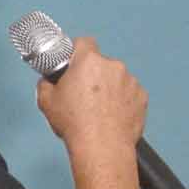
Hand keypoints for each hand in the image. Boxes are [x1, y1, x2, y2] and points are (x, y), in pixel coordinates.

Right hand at [35, 36, 147, 158]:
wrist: (102, 146)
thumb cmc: (76, 124)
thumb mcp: (46, 100)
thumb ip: (46, 83)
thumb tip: (48, 81)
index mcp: (89, 61)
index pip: (84, 42)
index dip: (77, 50)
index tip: (73, 60)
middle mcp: (113, 67)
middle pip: (101, 63)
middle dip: (93, 74)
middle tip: (83, 93)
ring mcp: (131, 81)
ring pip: (117, 78)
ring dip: (109, 87)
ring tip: (99, 108)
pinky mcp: (142, 97)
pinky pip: (130, 93)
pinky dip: (123, 100)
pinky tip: (112, 114)